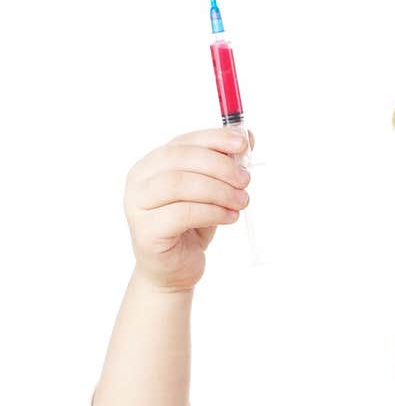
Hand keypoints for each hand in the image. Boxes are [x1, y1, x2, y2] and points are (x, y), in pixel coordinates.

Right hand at [124, 126, 254, 293]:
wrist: (174, 270)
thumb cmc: (191, 227)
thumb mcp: (211, 191)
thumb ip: (223, 164)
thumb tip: (246, 136)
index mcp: (152, 164)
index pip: (183, 142)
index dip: (214, 139)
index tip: (243, 144)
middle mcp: (139, 181)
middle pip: (180, 159)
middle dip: (219, 166)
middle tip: (245, 180)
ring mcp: (138, 206)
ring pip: (180, 184)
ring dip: (218, 190)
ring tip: (241, 201)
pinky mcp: (146, 232)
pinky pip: (181, 213)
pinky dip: (212, 212)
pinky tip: (229, 217)